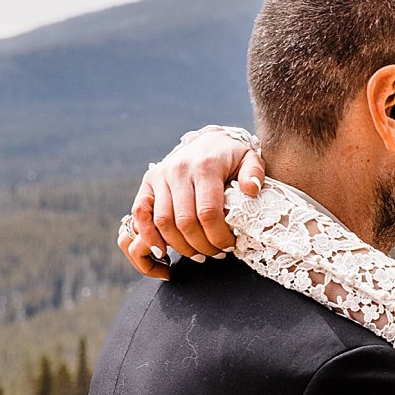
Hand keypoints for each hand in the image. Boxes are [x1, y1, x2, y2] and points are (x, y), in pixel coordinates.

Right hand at [119, 131, 265, 277]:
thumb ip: (254, 173)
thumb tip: (252, 190)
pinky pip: (141, 213)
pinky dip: (148, 235)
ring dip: (180, 246)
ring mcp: (160, 176)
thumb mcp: (249, 158)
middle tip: (217, 253)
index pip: (208, 212)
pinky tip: (161, 251)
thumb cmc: (231, 156)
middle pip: (185, 221)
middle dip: (202, 245)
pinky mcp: (148, 182)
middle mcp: (179, 171)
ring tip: (198, 254)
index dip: (218, 236)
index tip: (229, 246)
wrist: (208, 141)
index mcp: (205, 167)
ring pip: (163, 222)